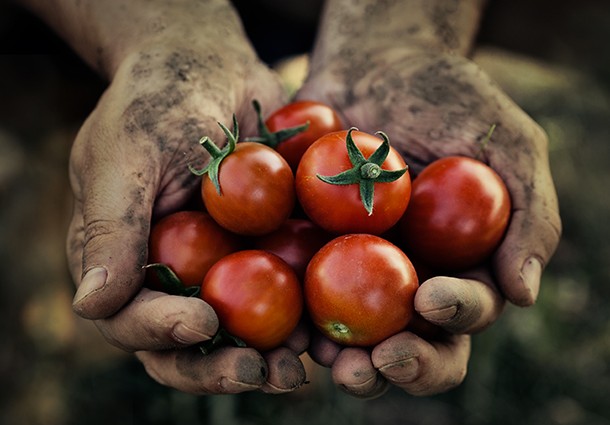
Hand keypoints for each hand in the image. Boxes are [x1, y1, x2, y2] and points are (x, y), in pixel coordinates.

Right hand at [65, 5, 306, 393]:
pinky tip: (330, 332)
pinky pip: (285, 298)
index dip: (161, 332)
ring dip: (270, 359)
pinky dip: (306, 321)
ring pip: (240, 334)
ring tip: (301, 367)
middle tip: (261, 373)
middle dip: (219, 366)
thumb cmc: (157, 101)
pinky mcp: (265, 255)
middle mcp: (171, 276)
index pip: (130, 319)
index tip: (202, 321)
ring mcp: (221, 269)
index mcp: (123, 263)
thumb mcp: (125, 155)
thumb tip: (91, 307)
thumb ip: (109, 230)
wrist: (212, 66)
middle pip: (187, 345)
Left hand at [298, 47, 560, 396]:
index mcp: (459, 265)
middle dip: (398, 364)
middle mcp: (407, 279)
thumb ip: (529, 215)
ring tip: (326, 358)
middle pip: (409, 343)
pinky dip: (290, 315)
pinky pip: (295, 292)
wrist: (376, 63)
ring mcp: (353, 270)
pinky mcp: (306, 252)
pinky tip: (284, 326)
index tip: (433, 298)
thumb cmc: (449, 98)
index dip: (455, 318)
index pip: (465, 311)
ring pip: (349, 335)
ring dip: (339, 357)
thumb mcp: (508, 143)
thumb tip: (523, 293)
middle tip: (377, 362)